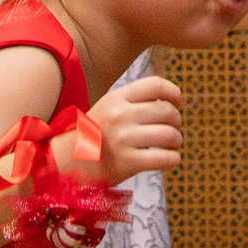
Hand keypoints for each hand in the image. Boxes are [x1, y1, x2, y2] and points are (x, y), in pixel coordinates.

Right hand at [68, 75, 183, 185]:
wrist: (69, 161)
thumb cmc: (96, 133)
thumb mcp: (109, 107)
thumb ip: (135, 101)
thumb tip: (170, 100)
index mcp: (117, 98)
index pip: (156, 85)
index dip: (174, 93)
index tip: (178, 103)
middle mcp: (120, 115)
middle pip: (167, 110)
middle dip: (177, 120)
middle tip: (174, 128)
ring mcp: (123, 139)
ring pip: (170, 135)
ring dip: (177, 141)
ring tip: (172, 145)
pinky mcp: (127, 163)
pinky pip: (166, 158)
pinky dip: (174, 159)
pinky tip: (169, 159)